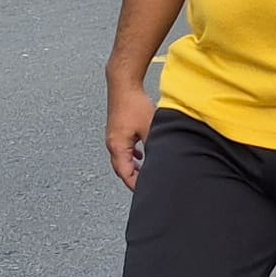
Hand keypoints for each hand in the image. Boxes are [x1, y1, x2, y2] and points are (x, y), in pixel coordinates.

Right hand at [105, 69, 154, 188]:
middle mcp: (112, 144)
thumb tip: (163, 160)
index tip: (147, 192)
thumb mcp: (150, 128)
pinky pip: (122, 150)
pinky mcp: (117, 130)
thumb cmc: (134, 103)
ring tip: (145, 174)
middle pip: (121, 169)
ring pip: (122, 160)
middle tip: (147, 186)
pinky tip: (141, 155)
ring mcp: (113, 137)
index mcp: (117, 147)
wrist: (123, 84)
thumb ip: (155, 146)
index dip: (136, 185)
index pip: (125, 174)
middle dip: (134, 179)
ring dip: (133, 168)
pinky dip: (131, 156)